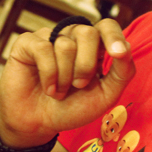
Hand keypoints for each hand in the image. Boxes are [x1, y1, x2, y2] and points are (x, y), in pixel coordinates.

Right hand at [0, 19, 135, 148]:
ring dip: (65, 77)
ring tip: (59, 91)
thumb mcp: (105, 95)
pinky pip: (43, 49)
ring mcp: (49, 38)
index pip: (107, 26)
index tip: (118, 54)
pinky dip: (48, 74)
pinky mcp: (27, 43)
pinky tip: (48, 88)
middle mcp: (72, 37)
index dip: (114, 36)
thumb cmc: (73, 108)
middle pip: (88, 33)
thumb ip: (122, 72)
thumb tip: (125, 48)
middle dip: (86, 66)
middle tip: (78, 86)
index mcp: (94, 47)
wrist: (40, 124)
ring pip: (66, 45)